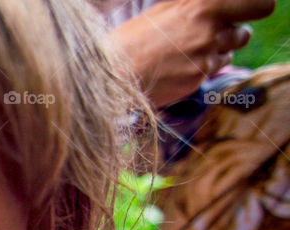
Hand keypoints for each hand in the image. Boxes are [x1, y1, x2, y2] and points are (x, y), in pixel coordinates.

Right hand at [109, 0, 274, 106]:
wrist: (113, 71)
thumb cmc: (134, 38)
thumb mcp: (165, 10)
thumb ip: (195, 7)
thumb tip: (214, 7)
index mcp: (202, 6)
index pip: (259, 5)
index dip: (256, 9)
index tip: (246, 12)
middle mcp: (209, 30)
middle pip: (244, 33)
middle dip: (230, 34)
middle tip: (208, 36)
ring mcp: (205, 57)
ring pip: (229, 53)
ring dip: (217, 52)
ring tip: (189, 52)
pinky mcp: (198, 79)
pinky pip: (212, 72)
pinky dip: (201, 69)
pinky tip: (179, 66)